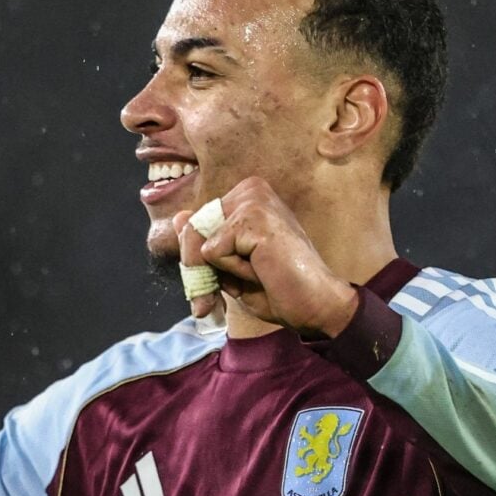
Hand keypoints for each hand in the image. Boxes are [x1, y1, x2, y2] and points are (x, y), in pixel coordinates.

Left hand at [173, 176, 357, 337]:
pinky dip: (233, 272)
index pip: (195, 225)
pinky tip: (265, 270)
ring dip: (221, 272)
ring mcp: (252, 200)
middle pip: (191, 230)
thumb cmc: (279, 288)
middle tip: (234, 289)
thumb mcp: (229, 266)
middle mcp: (250, 190)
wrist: (317, 305)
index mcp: (247, 197)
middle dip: (199, 269)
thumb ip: (204, 243)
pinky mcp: (252, 218)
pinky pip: (212, 252)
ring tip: (259, 274)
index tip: (217, 285)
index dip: (198, 263)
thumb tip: (179, 217)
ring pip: (197, 241)